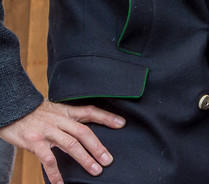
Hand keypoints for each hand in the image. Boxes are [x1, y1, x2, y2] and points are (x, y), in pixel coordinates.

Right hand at [0, 100, 123, 183]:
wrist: (11, 108)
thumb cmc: (33, 112)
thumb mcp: (54, 109)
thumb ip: (68, 117)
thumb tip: (84, 127)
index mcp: (66, 112)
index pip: (90, 112)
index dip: (107, 117)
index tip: (122, 124)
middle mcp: (59, 121)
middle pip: (84, 133)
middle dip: (98, 147)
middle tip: (108, 160)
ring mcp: (47, 131)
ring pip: (71, 146)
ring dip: (85, 159)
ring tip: (95, 170)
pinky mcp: (35, 142)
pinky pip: (48, 159)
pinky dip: (55, 173)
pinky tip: (61, 183)